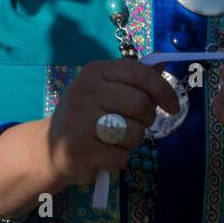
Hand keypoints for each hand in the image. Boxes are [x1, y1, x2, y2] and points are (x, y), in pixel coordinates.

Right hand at [45, 59, 179, 187]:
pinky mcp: (80, 149)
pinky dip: (118, 159)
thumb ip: (133, 78)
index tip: (173, 106)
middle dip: (147, 119)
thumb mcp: (106, 88)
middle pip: (141, 104)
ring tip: (115, 139)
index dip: (163, 90)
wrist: (50, 146)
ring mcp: (80, 120)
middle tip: (135, 123)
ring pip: (134, 133)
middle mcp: (86, 91)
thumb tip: (164, 63)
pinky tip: (103, 154)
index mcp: (95, 71)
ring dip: (132, 141)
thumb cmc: (87, 113)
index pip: (140, 73)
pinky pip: (120, 157)